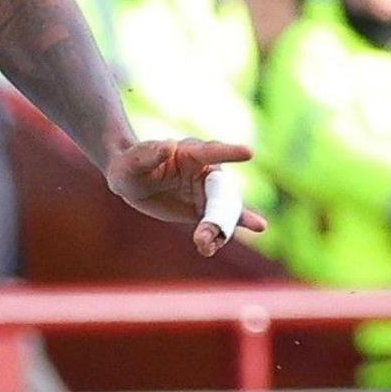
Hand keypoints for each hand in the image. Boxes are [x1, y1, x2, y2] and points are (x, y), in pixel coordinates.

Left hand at [106, 136, 271, 255]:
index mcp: (191, 152)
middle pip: (221, 191)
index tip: (248, 153)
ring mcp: (207, 191)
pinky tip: (258, 226)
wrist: (131, 181)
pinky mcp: (203, 209)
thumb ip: (150, 154)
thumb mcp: (134, 160)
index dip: (229, 153)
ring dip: (220, 228)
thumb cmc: (131, 163)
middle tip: (202, 235)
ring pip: (224, 209)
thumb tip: (168, 145)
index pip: (212, 151)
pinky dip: (230, 227)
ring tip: (206, 246)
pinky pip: (221, 220)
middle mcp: (206, 170)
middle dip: (218, 213)